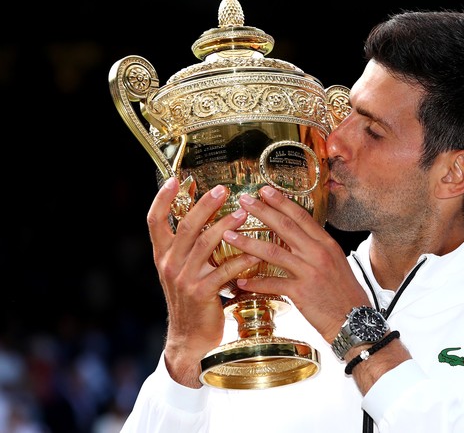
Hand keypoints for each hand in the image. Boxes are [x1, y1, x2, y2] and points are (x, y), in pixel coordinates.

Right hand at [147, 177, 261, 386]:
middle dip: (205, 205)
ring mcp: (184, 279)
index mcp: (163, 255)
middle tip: (223, 189)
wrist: (190, 338)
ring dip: (226, 226)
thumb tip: (206, 216)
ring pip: (205, 245)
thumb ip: (190, 247)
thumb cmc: (193, 300)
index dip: (163, 199)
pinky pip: (223, 271)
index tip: (174, 179)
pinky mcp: (201, 294)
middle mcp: (170, 264)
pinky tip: (256, 253)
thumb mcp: (183, 270)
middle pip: (186, 226)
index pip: (155, 221)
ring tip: (244, 213)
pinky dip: (241, 260)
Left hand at [224, 185, 370, 342]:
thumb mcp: (337, 262)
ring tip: (229, 235)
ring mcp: (309, 272)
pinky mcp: (301, 292)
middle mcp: (318, 254)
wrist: (356, 320)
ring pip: (273, 252)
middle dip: (262, 211)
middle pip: (285, 226)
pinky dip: (255, 283)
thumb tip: (301, 237)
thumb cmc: (346, 293)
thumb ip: (318, 248)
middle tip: (244, 200)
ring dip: (248, 243)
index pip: (301, 216)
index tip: (265, 190)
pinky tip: (241, 282)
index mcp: (326, 244)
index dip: (282, 202)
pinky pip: (273, 283)